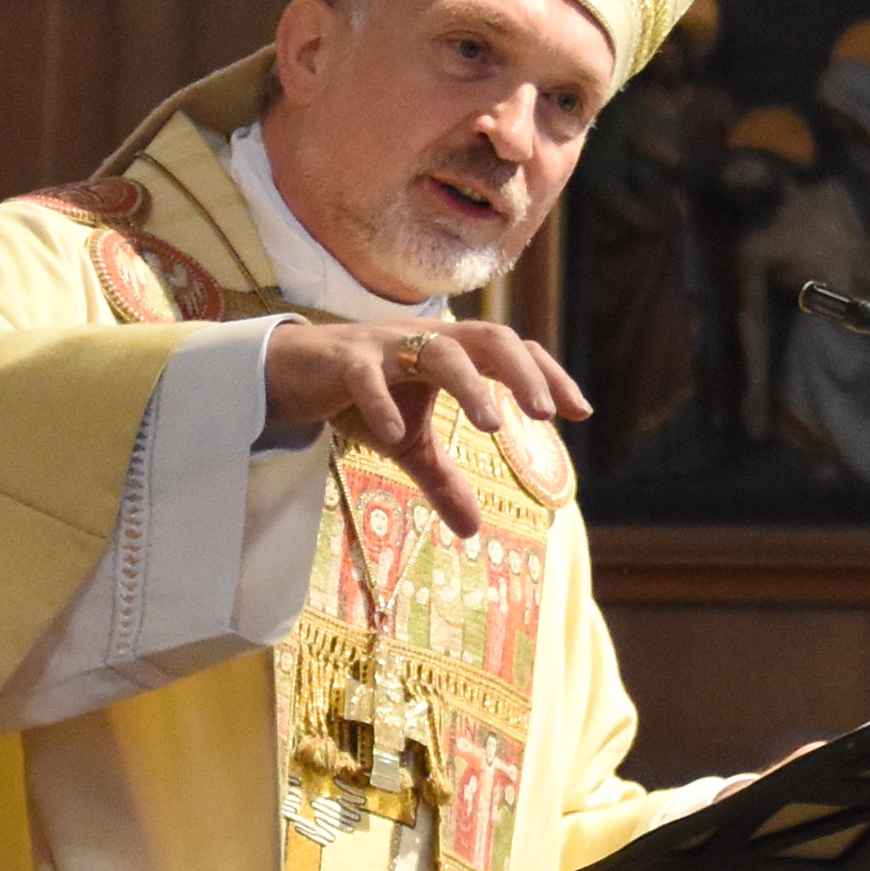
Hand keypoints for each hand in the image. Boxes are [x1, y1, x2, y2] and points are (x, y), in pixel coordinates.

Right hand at [262, 316, 592, 540]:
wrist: (290, 375)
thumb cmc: (360, 398)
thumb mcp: (410, 446)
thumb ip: (444, 481)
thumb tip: (473, 532)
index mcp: (451, 352)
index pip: (512, 351)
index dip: (547, 375)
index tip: (580, 412)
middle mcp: (425, 340)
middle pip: (487, 338)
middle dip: (521, 372)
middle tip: (545, 415)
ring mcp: (384, 345)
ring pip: (436, 350)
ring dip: (468, 384)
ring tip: (491, 425)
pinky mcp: (343, 360)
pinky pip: (365, 376)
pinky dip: (381, 402)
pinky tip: (395, 432)